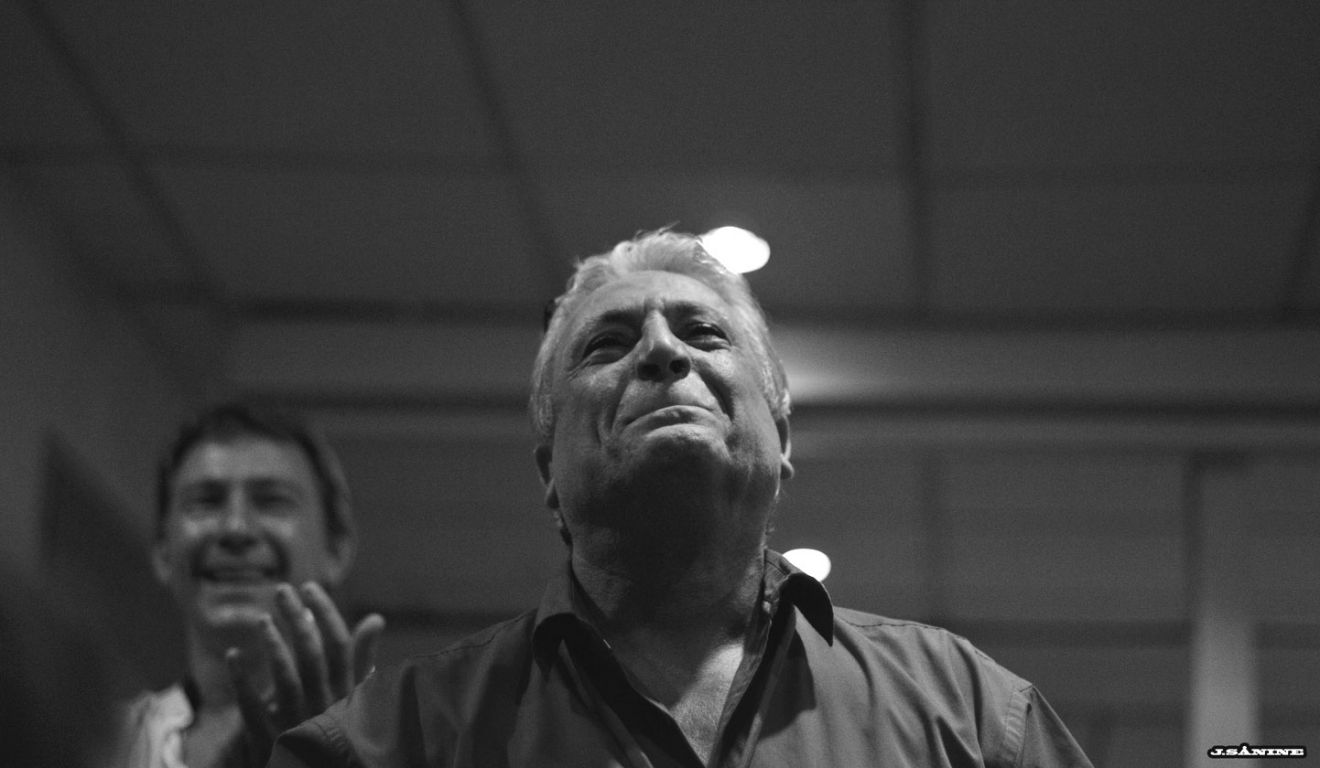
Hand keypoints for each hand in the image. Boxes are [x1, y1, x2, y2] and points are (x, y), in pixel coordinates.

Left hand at [225, 581, 384, 761]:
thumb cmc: (343, 731)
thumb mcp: (358, 693)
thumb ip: (362, 657)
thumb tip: (375, 618)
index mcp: (348, 692)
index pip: (339, 644)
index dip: (324, 612)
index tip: (308, 588)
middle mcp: (327, 705)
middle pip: (311, 654)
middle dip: (297, 619)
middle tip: (282, 591)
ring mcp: (300, 724)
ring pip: (286, 678)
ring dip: (273, 646)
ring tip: (262, 619)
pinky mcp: (273, 742)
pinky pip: (253, 709)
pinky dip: (242, 681)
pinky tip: (234, 655)